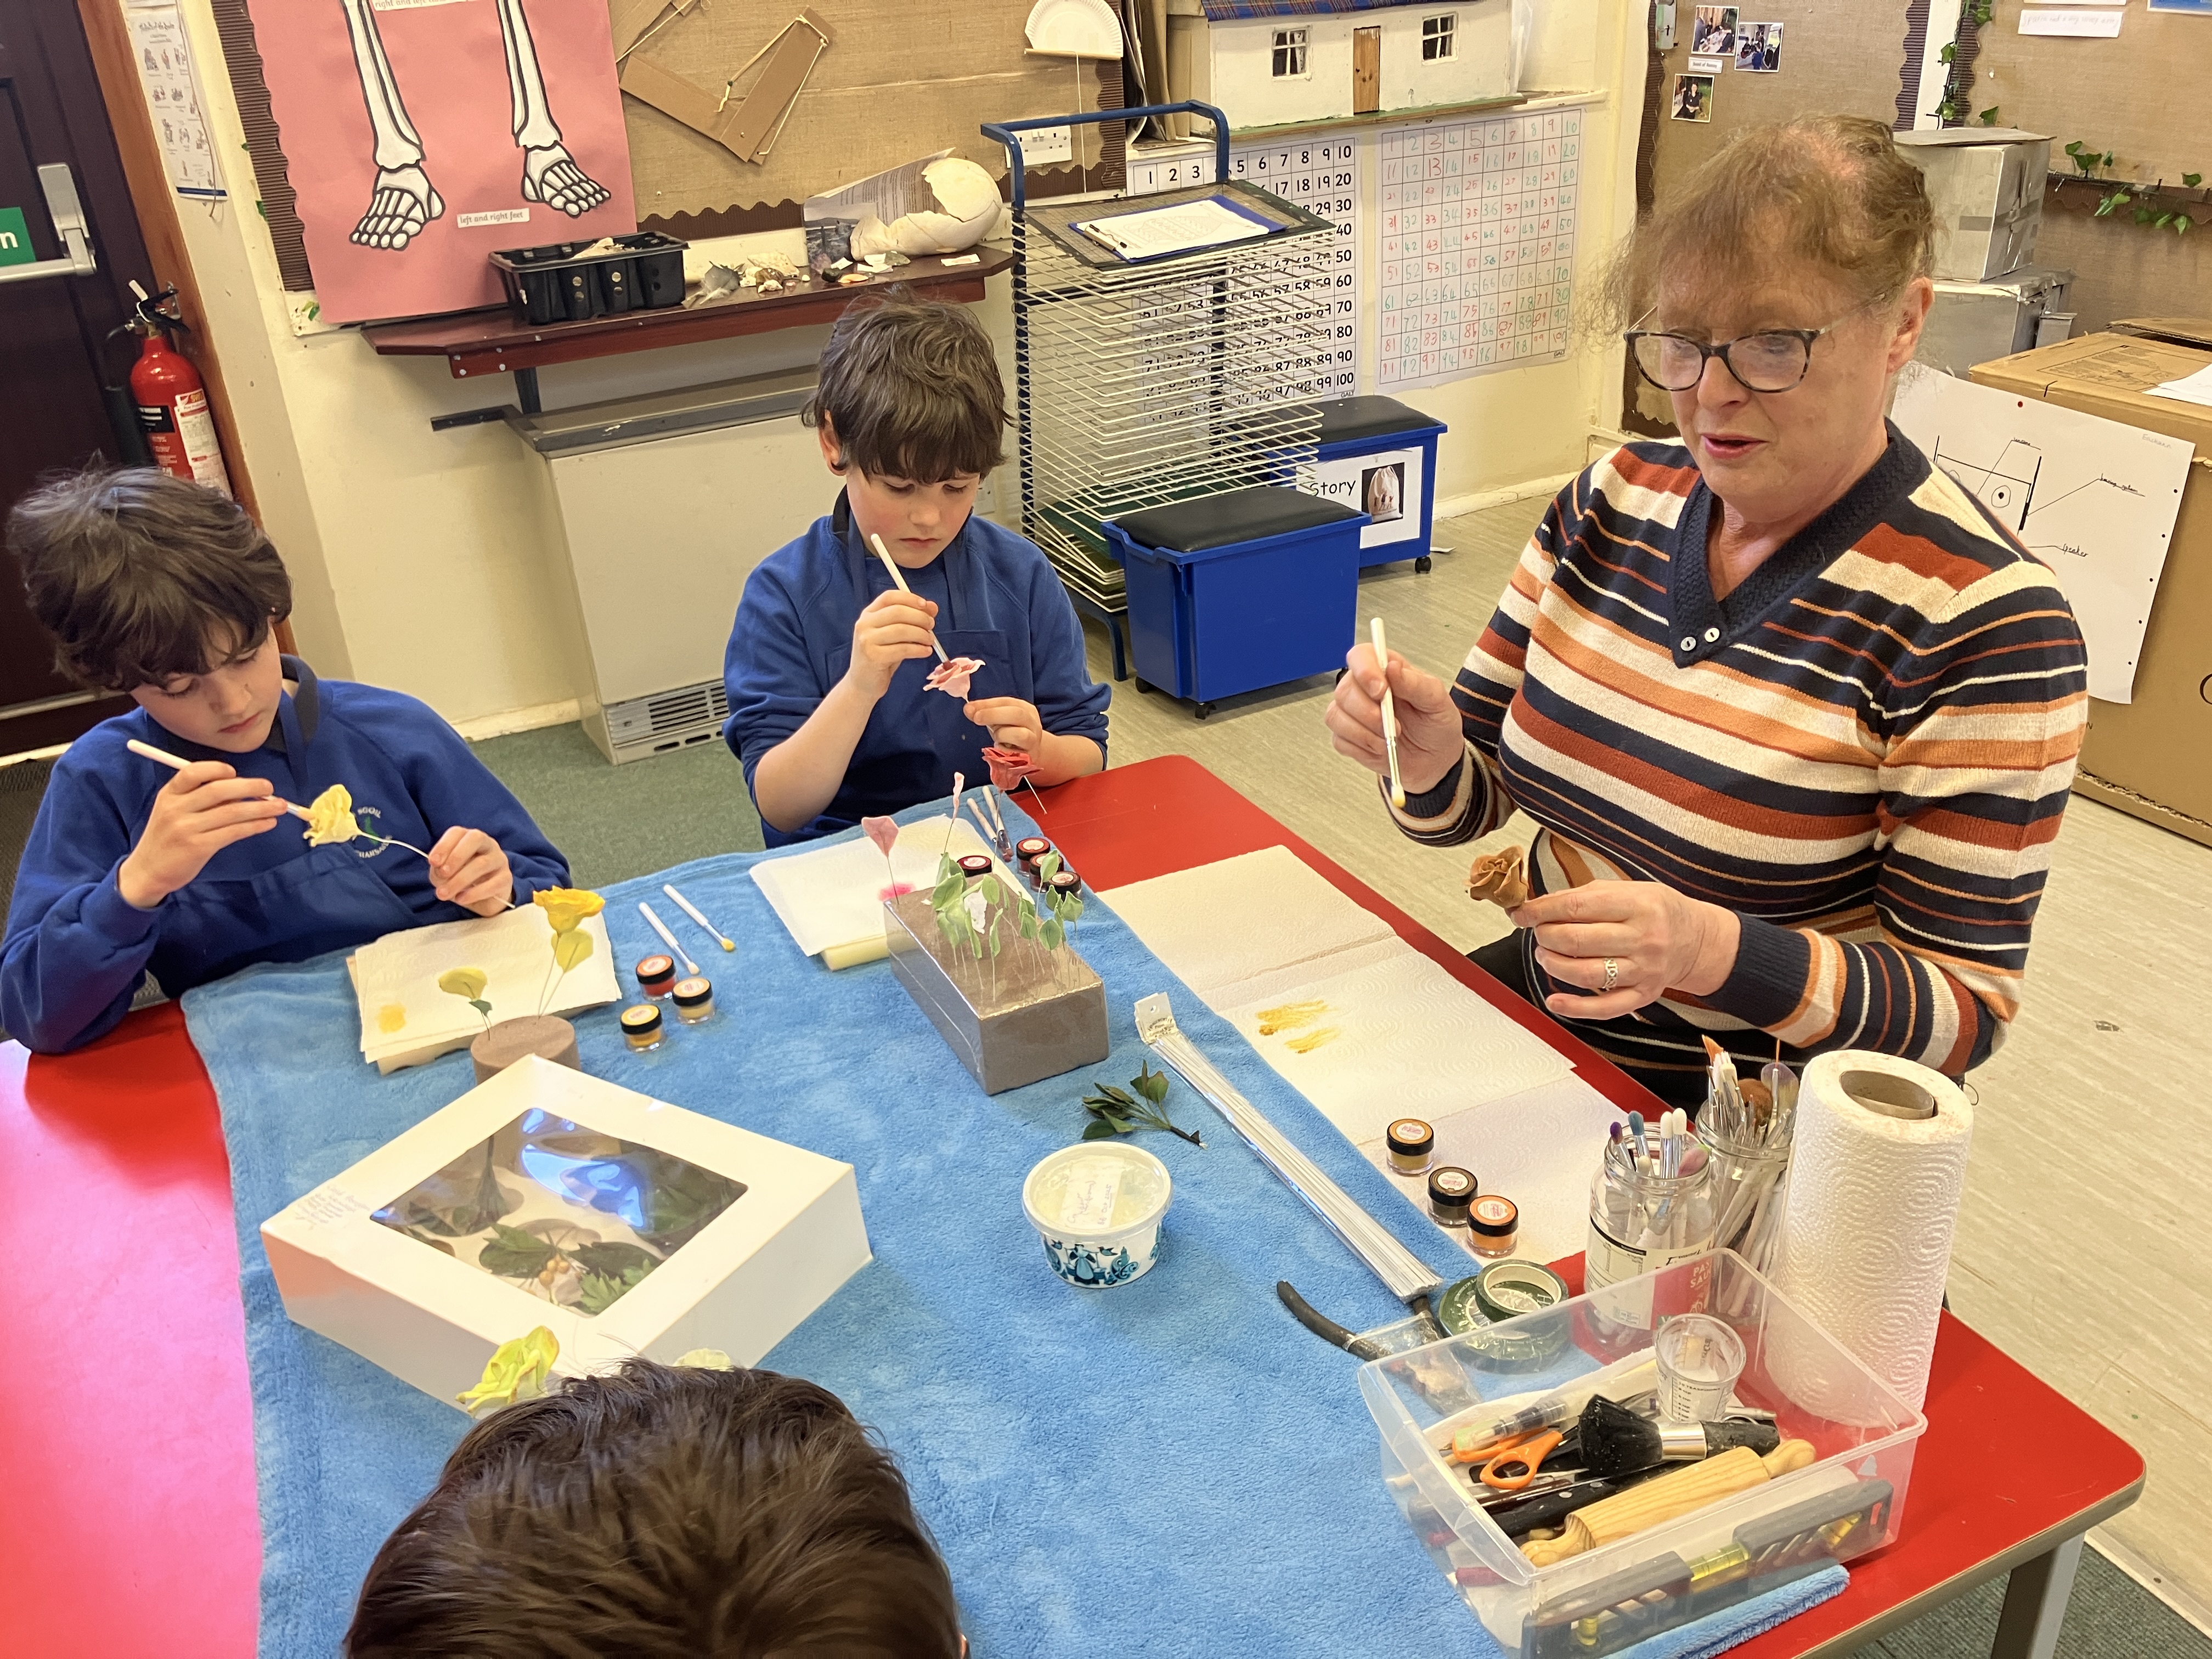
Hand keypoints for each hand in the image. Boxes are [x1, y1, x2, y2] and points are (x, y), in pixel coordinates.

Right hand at [117, 761, 289, 908]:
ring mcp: (186, 828)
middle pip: (218, 790)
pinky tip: (267, 823)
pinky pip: (233, 832)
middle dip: (249, 787)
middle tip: (270, 787)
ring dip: (260, 808)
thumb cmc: (168, 837)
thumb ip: (200, 798)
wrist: (148, 870)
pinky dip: (254, 826)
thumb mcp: (173, 811)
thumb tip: (241, 790)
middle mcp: (176, 808)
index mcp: (169, 794)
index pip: (192, 772)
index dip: (216, 769)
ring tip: (280, 807)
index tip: (236, 772)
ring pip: (231, 812)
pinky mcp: (198, 847)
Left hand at [427, 827, 512, 914]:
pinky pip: (493, 883)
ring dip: (460, 880)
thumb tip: (441, 872)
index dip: (444, 845)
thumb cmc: (462, 880)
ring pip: (482, 863)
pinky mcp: (506, 878)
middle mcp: (487, 844)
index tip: (432, 862)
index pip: (458, 832)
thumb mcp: (444, 874)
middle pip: (475, 838)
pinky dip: (474, 893)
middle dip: (456, 856)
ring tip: (444, 894)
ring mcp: (499, 860)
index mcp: (469, 839)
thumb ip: (439, 870)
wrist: (483, 899)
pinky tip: (461, 899)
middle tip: (443, 874)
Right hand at [845, 589, 939, 696]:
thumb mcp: (896, 635)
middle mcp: (864, 624)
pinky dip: (919, 649)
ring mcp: (867, 640)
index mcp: (868, 614)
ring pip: (902, 630)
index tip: (926, 606)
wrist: (863, 683)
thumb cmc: (882, 656)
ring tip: (930, 641)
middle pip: (898, 611)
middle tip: (931, 626)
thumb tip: (932, 607)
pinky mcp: (874, 656)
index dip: (910, 598)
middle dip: (920, 617)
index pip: (889, 597)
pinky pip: (903, 649)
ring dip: (922, 634)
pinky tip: (926, 652)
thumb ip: (911, 620)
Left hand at [963, 695, 1042, 750]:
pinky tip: (1000, 748)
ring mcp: (1033, 739)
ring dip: (1002, 735)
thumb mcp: (999, 720)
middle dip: (993, 715)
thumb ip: (984, 713)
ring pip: (1020, 734)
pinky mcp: (1031, 755)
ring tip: (996, 739)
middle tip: (976, 718)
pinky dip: (1004, 750)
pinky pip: (1016, 753)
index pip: (1006, 702)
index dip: (987, 704)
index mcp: (1024, 708)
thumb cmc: (1011, 733)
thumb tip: (968, 710)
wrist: (1031, 752)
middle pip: (1016, 713)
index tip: (969, 708)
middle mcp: (1032, 721)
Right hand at [1323, 643, 1464, 796]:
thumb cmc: (1435, 724)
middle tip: (1393, 725)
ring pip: (1336, 716)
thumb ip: (1415, 683)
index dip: (1364, 671)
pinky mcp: (1346, 736)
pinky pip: (1339, 739)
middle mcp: (1363, 687)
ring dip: (1365, 733)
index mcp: (1385, 669)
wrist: (1434, 757)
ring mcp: (1352, 712)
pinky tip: (1380, 747)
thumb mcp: (1436, 701)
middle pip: (1344, 690)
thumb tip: (1393, 667)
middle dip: (1368, 713)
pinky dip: (1362, 748)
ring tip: (1389, 738)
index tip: (1380, 690)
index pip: (1360, 656)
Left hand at [1516, 882, 1739, 1020]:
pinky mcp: (1643, 995)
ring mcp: (1644, 970)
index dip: (1542, 911)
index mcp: (1637, 905)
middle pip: (1577, 941)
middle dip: (1546, 937)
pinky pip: (1605, 1008)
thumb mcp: (1626, 889)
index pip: (1578, 907)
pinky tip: (1554, 1000)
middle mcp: (1643, 938)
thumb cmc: (1655, 910)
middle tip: (1539, 933)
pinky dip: (1574, 1007)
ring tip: (1545, 955)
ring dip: (1553, 965)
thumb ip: (1583, 896)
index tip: (1520, 913)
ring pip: (1586, 974)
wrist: (1696, 939)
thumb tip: (1536, 906)